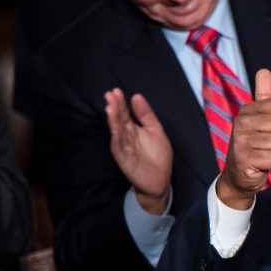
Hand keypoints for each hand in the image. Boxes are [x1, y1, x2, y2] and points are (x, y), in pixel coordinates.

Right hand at [105, 88, 172, 214]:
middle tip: (109, 95)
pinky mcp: (125, 160)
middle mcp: (126, 137)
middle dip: (114, 107)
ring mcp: (124, 148)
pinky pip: (119, 148)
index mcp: (133, 129)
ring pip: (116, 132)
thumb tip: (136, 96)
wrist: (161, 179)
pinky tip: (115, 130)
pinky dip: (117, 139)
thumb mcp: (155, 130)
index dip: (120, 102)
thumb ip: (146, 114)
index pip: (124, 113)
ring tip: (110, 107)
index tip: (116, 91)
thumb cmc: (158, 156)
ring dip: (112, 120)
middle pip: (118, 120)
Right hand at [216, 69, 270, 208]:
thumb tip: (264, 71)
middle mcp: (241, 122)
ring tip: (265, 154)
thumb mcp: (257, 119)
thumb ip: (262, 96)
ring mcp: (241, 140)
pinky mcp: (245, 158)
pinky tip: (263, 164)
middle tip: (268, 145)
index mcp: (246, 110)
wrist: (237, 176)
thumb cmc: (253, 146)